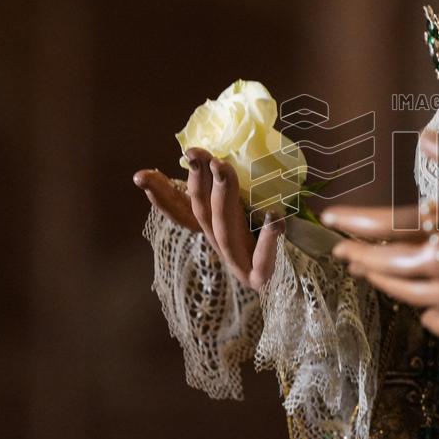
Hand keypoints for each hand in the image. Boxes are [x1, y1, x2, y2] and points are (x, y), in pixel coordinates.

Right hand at [133, 148, 280, 290]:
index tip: (140, 176)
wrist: (298, 284)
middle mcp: (221, 245)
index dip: (162, 195)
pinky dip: (267, 239)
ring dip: (222, 198)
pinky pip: (263, 260)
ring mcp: (239, 264)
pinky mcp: (262, 278)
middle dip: (197, 181)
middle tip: (195, 154)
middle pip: (202, 213)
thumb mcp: (255, 209)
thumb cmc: (274, 238)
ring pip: (225, 231)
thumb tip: (224, 157)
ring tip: (223, 168)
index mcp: (215, 229)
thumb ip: (239, 189)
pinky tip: (274, 217)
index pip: (182, 211)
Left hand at [322, 132, 438, 337]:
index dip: (353, 222)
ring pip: (407, 295)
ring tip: (369, 275)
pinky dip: (426, 315)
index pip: (384, 226)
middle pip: (387, 266)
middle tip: (341, 252)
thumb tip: (423, 136)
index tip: (329, 218)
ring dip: (382, 283)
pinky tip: (423, 309)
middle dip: (359, 257)